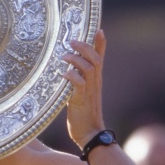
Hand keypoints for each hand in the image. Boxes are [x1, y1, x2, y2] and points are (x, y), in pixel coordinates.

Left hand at [62, 29, 106, 148]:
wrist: (90, 134)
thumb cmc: (84, 115)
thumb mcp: (82, 94)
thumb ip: (79, 81)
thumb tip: (69, 69)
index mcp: (96, 81)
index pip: (101, 58)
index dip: (100, 44)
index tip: (98, 29)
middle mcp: (95, 84)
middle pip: (96, 59)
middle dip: (86, 47)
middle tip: (72, 41)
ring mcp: (89, 92)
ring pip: (89, 69)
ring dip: (76, 60)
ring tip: (64, 56)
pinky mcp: (81, 100)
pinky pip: (79, 84)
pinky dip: (71, 76)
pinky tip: (63, 74)